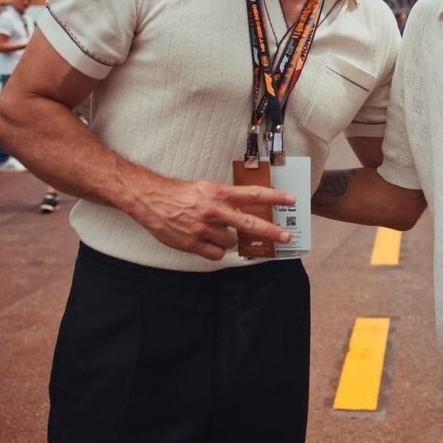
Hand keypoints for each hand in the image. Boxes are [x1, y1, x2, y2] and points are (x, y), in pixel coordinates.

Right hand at [126, 176, 296, 260]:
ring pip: (231, 242)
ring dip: (228, 238)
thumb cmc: (180, 194)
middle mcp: (215, 211)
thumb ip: (226, 198)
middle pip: (250, 224)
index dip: (275, 197)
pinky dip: (215, 250)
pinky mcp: (194, 244)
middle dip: (271, 232)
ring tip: (212, 230)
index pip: (253, 194)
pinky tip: (205, 241)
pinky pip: (217, 254)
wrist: (151, 201)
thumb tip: (246, 208)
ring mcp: (205, 229)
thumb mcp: (206, 188)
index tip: (291, 200)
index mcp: (219, 193)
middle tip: (286, 237)